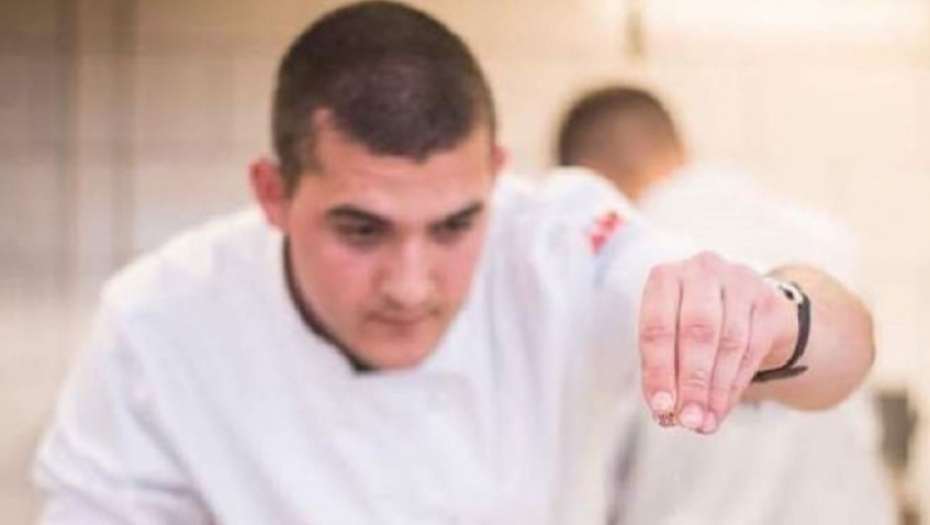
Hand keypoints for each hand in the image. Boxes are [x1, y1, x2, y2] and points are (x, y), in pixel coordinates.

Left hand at [639, 252, 796, 433]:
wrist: (746, 310)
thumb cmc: (694, 326)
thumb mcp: (671, 340)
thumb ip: (665, 371)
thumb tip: (666, 413)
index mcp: (666, 278)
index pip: (658, 326)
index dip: (659, 370)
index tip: (662, 407)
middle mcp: (702, 271)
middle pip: (697, 331)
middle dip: (691, 381)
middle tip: (688, 419)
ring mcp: (740, 281)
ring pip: (728, 342)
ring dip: (715, 389)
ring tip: (704, 421)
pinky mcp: (769, 302)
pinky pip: (753, 349)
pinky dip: (735, 384)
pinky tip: (723, 407)